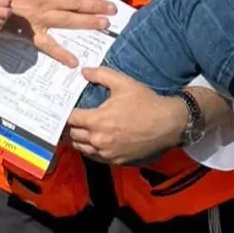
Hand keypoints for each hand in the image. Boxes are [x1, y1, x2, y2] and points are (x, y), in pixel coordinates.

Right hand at [0, 0, 114, 66]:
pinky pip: (48, 46)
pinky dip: (61, 54)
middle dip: (96, 6)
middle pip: (75, 3)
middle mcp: (43, 1)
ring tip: (105, 25)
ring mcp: (38, 20)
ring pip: (69, 21)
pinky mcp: (28, 35)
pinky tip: (74, 61)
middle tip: (113, 9)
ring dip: (88, 23)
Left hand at [65, 67, 187, 164]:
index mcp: (97, 120)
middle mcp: (99, 140)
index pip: (70, 119)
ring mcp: (107, 153)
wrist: (168, 124)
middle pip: (73, 135)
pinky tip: (95, 141)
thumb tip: (83, 71)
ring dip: (78, 139)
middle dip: (70, 126)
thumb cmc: (146, 102)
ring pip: (81, 148)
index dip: (66, 113)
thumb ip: (101, 75)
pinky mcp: (116, 161)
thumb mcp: (123, 83)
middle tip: (71, 119)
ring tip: (79, 131)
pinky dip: (91, 149)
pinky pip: (95, 157)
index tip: (65, 109)